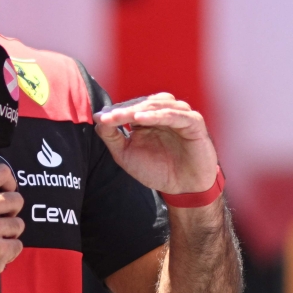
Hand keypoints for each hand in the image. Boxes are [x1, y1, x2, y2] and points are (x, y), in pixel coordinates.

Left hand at [94, 93, 216, 194]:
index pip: (129, 107)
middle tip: (106, 117)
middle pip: (140, 104)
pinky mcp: (194, 122)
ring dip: (136, 110)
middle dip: (122, 110)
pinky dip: (157, 115)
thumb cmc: (157, 170)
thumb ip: (111, 136)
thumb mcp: (127, 154)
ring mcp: (179, 114)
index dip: (114, 112)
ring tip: (119, 116)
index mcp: (148, 116)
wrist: (184, 189)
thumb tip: (98, 118)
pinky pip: (174, 115)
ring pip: (156, 105)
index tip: (99, 118)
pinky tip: (140, 119)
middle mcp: (164, 112)